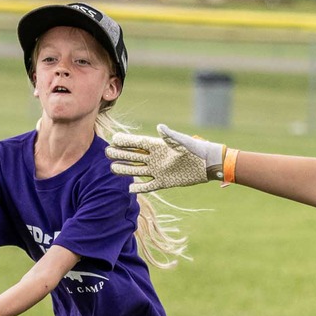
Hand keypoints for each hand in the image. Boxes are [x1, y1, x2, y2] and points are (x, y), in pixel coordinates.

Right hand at [106, 123, 224, 194]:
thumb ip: (170, 136)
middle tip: (108, 152)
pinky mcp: (164, 182)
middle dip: (120, 154)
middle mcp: (156, 158)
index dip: (126, 141)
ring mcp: (158, 170)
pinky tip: (130, 189)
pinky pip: (149, 186)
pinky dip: (140, 188)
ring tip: (112, 168)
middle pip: (133, 156)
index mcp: (158, 146)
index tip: (113, 139)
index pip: (138, 143)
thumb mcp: (183, 142)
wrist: (207, 164)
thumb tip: (159, 126)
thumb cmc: (197, 149)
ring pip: (137, 170)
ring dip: (125, 169)